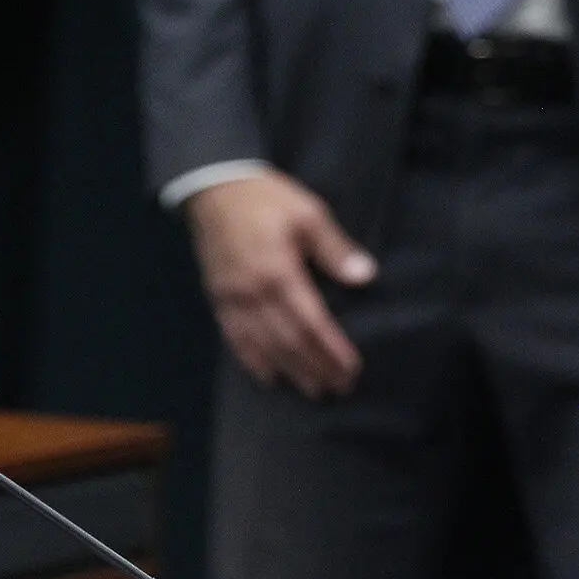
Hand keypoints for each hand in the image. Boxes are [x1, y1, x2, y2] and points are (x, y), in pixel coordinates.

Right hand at [185, 171, 376, 398]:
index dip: (331, 350)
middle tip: (336, 389)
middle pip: (288, 341)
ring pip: (262, 344)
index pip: (311, 323)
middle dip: (314, 367)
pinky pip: (234, 336)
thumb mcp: (308, 214)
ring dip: (288, 370)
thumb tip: (365, 276)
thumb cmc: (266, 199)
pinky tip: (266, 375)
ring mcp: (233, 299)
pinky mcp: (218, 298)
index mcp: (280, 273)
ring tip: (309, 389)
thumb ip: (334, 249)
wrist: (213, 189)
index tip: (350, 370)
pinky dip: (251, 359)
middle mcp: (254, 294)